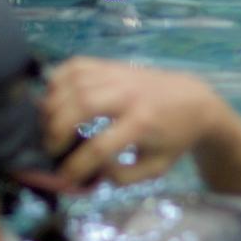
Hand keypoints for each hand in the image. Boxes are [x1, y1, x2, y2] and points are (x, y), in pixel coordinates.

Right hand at [41, 57, 220, 189]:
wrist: (193, 100)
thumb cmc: (173, 138)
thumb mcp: (156, 168)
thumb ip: (124, 176)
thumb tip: (92, 168)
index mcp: (143, 125)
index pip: (101, 146)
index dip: (77, 165)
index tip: (64, 176)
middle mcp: (127, 95)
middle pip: (82, 105)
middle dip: (57, 128)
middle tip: (50, 146)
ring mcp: (117, 75)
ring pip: (74, 82)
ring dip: (53, 104)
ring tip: (48, 124)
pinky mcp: (110, 64)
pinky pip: (76, 64)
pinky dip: (58, 79)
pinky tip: (53, 97)